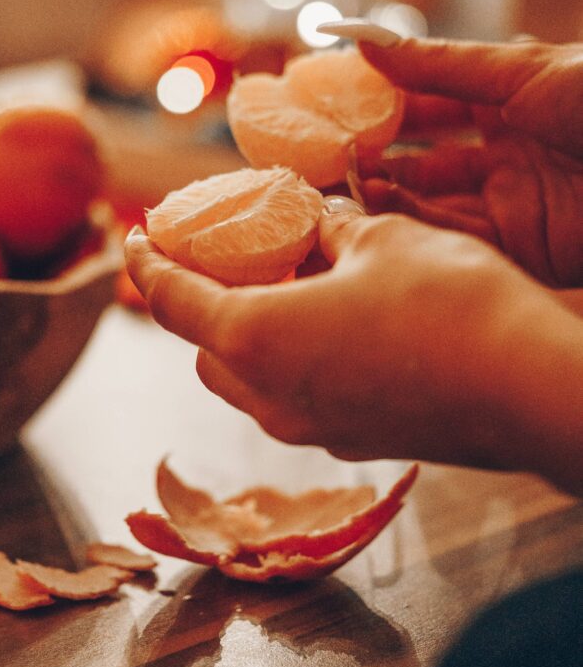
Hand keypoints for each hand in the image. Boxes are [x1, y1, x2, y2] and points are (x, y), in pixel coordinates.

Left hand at [125, 202, 582, 493]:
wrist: (530, 388)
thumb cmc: (449, 302)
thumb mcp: (381, 238)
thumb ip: (331, 229)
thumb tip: (317, 224)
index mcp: (255, 338)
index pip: (169, 299)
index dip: (146, 261)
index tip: (136, 234)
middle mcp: (271, 396)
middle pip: (203, 347)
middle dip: (197, 300)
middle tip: (222, 254)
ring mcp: (312, 430)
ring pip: (248, 379)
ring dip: (244, 332)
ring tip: (283, 281)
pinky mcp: (353, 442)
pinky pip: (294, 396)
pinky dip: (289, 357)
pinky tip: (331, 320)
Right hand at [344, 33, 582, 287]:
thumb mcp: (522, 70)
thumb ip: (440, 63)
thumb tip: (362, 40)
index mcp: (514, 104)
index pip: (433, 104)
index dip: (386, 105)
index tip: (333, 105)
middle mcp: (510, 157)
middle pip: (427, 162)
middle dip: (379, 159)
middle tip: (326, 156)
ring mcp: (517, 206)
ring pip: (435, 206)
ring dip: (389, 197)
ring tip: (342, 184)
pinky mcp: (527, 252)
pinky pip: (460, 242)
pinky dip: (418, 229)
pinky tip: (380, 213)